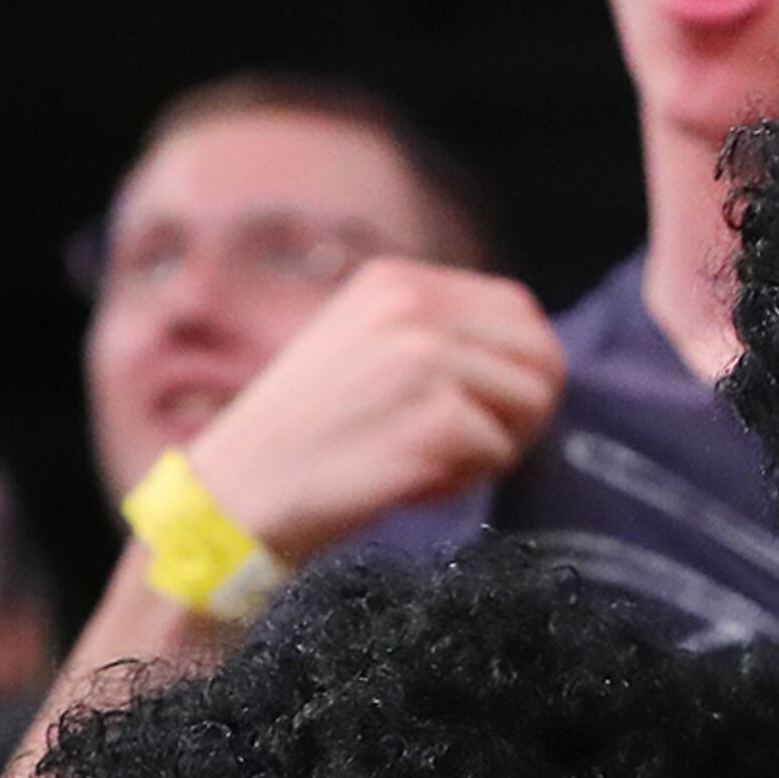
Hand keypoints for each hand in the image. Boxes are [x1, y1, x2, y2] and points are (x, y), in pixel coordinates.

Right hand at [174, 258, 565, 564]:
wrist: (238, 495)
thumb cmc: (303, 436)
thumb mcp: (360, 345)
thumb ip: (431, 333)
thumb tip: (533, 350)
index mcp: (395, 282)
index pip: (517, 308)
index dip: (523, 365)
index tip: (490, 406)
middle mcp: (414, 308)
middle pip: (540, 355)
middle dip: (523, 409)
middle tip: (472, 445)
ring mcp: (426, 361)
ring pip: (532, 404)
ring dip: (495, 446)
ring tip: (430, 461)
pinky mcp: (438, 421)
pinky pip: (500, 453)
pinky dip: (464, 481)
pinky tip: (408, 483)